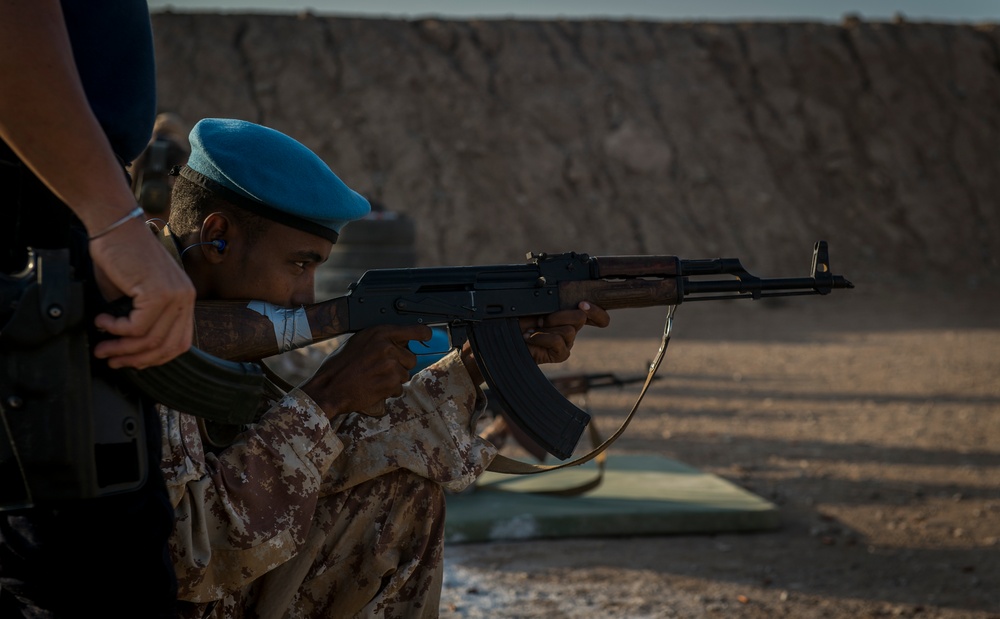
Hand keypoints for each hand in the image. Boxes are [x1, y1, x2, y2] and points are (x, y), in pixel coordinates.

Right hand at [90, 218, 195, 368]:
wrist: (115, 226)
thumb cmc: (121, 258)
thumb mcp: (136, 295)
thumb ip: (141, 320)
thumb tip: (130, 351)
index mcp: (185, 299)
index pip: (179, 343)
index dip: (155, 358)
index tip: (131, 362)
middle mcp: (186, 298)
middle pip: (167, 346)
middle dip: (136, 360)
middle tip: (111, 361)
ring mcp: (175, 295)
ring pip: (151, 340)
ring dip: (121, 349)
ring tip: (101, 348)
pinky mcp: (158, 292)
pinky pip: (137, 327)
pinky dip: (116, 330)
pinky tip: (102, 320)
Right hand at [301, 324, 432, 418]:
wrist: (330, 388)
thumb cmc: (340, 366)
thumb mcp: (359, 342)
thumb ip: (380, 340)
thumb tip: (400, 342)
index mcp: (379, 332)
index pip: (414, 330)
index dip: (423, 334)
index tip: (427, 336)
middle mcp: (387, 346)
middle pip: (411, 358)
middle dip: (400, 365)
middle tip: (381, 369)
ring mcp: (390, 365)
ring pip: (405, 375)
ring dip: (393, 380)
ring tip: (374, 378)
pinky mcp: (391, 382)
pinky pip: (399, 389)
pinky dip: (389, 391)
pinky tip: (373, 387)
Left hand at [520, 301, 610, 364]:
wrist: (506, 337)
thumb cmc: (519, 320)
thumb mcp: (537, 306)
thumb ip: (554, 301)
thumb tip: (570, 300)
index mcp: (569, 314)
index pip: (597, 315)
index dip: (597, 311)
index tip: (583, 304)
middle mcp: (571, 327)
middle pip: (581, 317)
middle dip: (559, 315)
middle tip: (541, 319)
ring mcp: (568, 342)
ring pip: (568, 330)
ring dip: (547, 327)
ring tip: (533, 329)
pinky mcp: (561, 354)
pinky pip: (558, 341)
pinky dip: (542, 337)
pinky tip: (530, 337)